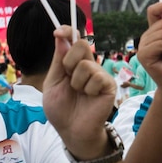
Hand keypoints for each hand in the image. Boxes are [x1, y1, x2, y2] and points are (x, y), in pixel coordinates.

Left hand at [42, 26, 115, 158]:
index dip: (67, 31)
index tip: (58, 32)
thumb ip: (58, 60)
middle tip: (68, 78)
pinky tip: (89, 98)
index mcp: (73, 63)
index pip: (74, 40)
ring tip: (79, 94)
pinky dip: (88, 89)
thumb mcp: (52, 83)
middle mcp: (88, 65)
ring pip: (86, 64)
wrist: (71, 130)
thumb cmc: (61, 109)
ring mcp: (100, 74)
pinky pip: (96, 77)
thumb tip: (60, 36)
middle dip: (69, 62)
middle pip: (82, 45)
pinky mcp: (109, 84)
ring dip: (76, 82)